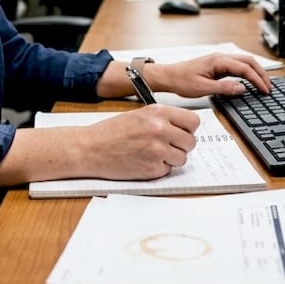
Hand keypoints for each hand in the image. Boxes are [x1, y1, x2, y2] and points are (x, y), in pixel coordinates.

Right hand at [85, 106, 200, 179]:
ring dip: (171, 159)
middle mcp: (160, 129)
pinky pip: (167, 170)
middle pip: (190, 142)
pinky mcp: (152, 168)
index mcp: (158, 112)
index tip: (181, 133)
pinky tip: (144, 161)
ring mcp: (157, 150)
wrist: (91, 148)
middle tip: (167, 146)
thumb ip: (163, 119)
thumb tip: (184, 128)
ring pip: (182, 158)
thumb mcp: (139, 115)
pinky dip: (159, 169)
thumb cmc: (111, 132)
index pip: (193, 122)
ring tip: (153, 154)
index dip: (188, 129)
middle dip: (181, 146)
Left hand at [146, 52, 270, 97]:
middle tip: (268, 87)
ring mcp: (219, 59)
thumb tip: (242, 88)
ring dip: (255, 71)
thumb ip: (225, 88)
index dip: (257, 79)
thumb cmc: (182, 81)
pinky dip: (247, 72)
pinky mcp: (217, 64)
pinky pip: (237, 65)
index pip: (245, 68)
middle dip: (261, 73)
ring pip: (243, 62)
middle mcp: (220, 57)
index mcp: (218, 61)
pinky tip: (249, 80)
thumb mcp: (204, 88)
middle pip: (248, 61)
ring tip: (263, 84)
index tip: (264, 90)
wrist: (169, 77)